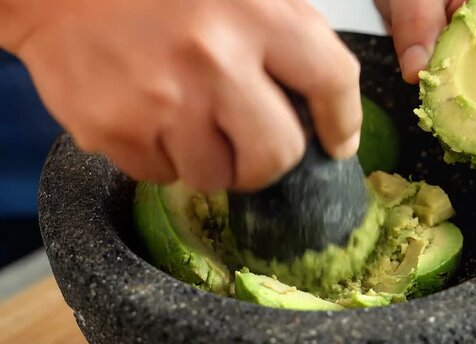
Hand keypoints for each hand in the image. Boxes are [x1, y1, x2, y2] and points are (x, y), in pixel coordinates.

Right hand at [2, 0, 361, 191]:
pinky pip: (161, 176)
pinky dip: (162, 158)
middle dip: (268, 162)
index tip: (337, 142)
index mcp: (259, 13)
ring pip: (216, 178)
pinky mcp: (117, 130)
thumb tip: (322, 108)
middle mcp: (216, 59)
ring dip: (210, 160)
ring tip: (187, 118)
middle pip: (277, 156)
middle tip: (252, 146)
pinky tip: (149, 118)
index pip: (332, 81)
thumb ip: (284, 38)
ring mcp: (164, 100)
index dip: (342, 122)